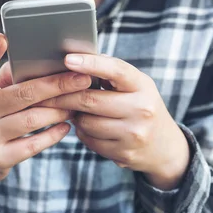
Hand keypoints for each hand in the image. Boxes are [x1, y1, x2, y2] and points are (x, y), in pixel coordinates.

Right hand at [0, 34, 91, 212]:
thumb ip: (9, 78)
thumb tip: (43, 59)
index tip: (3, 37)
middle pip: (22, 94)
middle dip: (56, 85)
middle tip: (81, 79)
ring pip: (32, 119)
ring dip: (59, 111)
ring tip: (75, 105)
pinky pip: (32, 145)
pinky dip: (53, 135)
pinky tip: (66, 127)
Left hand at [38, 53, 190, 189]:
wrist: (165, 148)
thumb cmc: (141, 106)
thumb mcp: (136, 86)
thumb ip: (111, 73)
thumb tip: (75, 59)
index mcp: (143, 86)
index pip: (115, 70)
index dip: (90, 64)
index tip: (68, 59)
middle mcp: (142, 109)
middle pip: (90, 100)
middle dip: (64, 95)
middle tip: (47, 92)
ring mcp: (134, 134)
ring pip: (86, 122)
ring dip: (74, 116)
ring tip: (77, 110)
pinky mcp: (124, 154)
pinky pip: (89, 140)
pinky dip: (83, 132)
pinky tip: (88, 127)